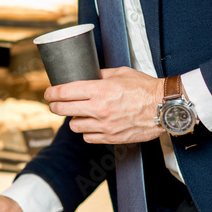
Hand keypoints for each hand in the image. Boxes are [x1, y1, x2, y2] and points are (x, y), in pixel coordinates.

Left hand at [45, 67, 164, 143]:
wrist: (163, 107)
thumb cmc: (145, 88)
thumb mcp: (120, 73)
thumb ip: (99, 75)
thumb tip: (85, 76)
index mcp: (100, 90)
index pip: (65, 92)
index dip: (52, 93)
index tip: (48, 93)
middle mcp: (99, 108)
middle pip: (63, 110)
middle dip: (55, 106)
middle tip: (55, 104)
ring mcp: (105, 125)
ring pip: (74, 126)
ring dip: (74, 119)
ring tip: (80, 114)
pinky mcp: (112, 137)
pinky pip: (88, 137)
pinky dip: (87, 132)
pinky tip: (93, 124)